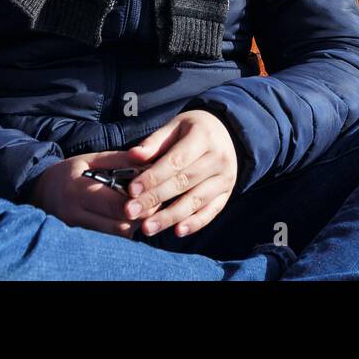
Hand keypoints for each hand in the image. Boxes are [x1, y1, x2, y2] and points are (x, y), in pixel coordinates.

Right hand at [27, 149, 149, 238]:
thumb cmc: (69, 172)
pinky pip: (108, 239)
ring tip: (140, 208)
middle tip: (152, 203)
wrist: (40, 191)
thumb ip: (119, 160)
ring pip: (116, 235)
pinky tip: (125, 216)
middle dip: (141, 215)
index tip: (152, 192)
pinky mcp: (78, 237)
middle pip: (119, 225)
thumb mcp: (90, 159)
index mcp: (78, 191)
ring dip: (133, 224)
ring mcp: (75, 229)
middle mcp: (75, 214)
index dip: (139, 201)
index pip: (116, 205)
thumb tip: (148, 162)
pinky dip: (121, 229)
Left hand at [122, 110, 238, 238]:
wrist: (225, 134)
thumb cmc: (192, 131)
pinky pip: (211, 211)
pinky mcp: (227, 193)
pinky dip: (195, 223)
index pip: (176, 160)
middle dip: (155, 198)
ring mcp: (226, 177)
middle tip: (131, 212)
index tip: (132, 190)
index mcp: (204, 136)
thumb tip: (133, 156)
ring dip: (170, 216)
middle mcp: (219, 157)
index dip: (153, 177)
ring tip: (147, 228)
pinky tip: (177, 231)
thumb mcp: (175, 127)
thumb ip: (155, 142)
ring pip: (196, 200)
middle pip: (184, 182)